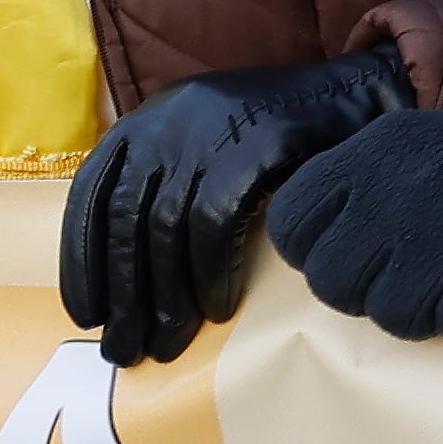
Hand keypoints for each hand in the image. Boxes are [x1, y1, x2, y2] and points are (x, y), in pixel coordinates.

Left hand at [59, 44, 413, 366]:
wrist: (360, 94)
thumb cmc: (283, 135)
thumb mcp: (209, 142)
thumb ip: (168, 183)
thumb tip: (129, 270)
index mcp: (149, 119)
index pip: (92, 195)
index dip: (82, 260)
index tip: (87, 314)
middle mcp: (168, 120)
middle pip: (124, 219)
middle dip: (124, 293)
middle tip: (124, 349)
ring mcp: (208, 130)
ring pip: (164, 227)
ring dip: (165, 296)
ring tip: (169, 344)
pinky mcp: (250, 145)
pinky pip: (213, 224)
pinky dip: (210, 273)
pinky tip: (216, 310)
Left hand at [264, 78, 442, 346]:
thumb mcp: (410, 144)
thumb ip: (355, 187)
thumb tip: (308, 248)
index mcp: (372, 155)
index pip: (293, 225)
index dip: (315, 250)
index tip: (353, 250)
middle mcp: (399, 193)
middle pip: (334, 284)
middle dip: (367, 291)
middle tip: (410, 274)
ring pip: (393, 318)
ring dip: (426, 311)